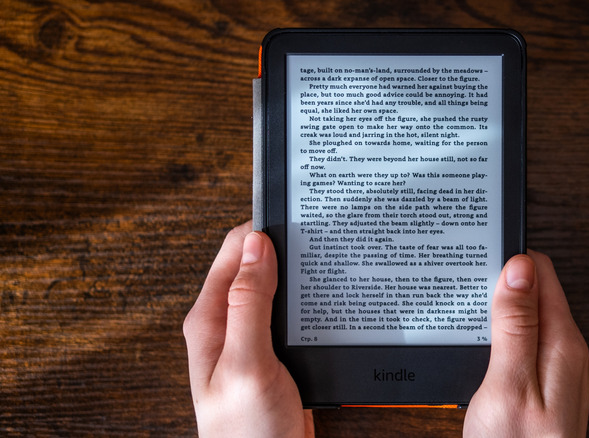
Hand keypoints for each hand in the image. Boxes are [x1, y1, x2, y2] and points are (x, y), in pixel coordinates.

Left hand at [183, 221, 313, 437]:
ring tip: (325, 257)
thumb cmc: (247, 431)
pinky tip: (325, 298)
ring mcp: (251, 338)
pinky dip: (305, 299)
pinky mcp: (273, 353)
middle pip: (255, 265)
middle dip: (283, 247)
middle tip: (316, 235)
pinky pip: (289, 313)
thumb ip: (249, 304)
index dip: (262, 231)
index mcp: (210, 320)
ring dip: (296, 273)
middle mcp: (227, 324)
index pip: (234, 252)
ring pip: (275, 288)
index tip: (295, 220)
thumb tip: (256, 246)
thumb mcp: (247, 363)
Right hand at [464, 251, 588, 436]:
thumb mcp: (509, 381)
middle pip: (535, 291)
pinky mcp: (540, 383)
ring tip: (470, 299)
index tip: (478, 255)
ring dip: (500, 305)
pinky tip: (481, 337)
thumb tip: (519, 267)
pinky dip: (501, 331)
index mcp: (562, 341)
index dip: (508, 259)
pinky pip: (523, 340)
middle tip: (468, 274)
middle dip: (502, 279)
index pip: (540, 272)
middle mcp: (565, 350)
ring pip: (527, 315)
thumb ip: (516, 324)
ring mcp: (554, 367)